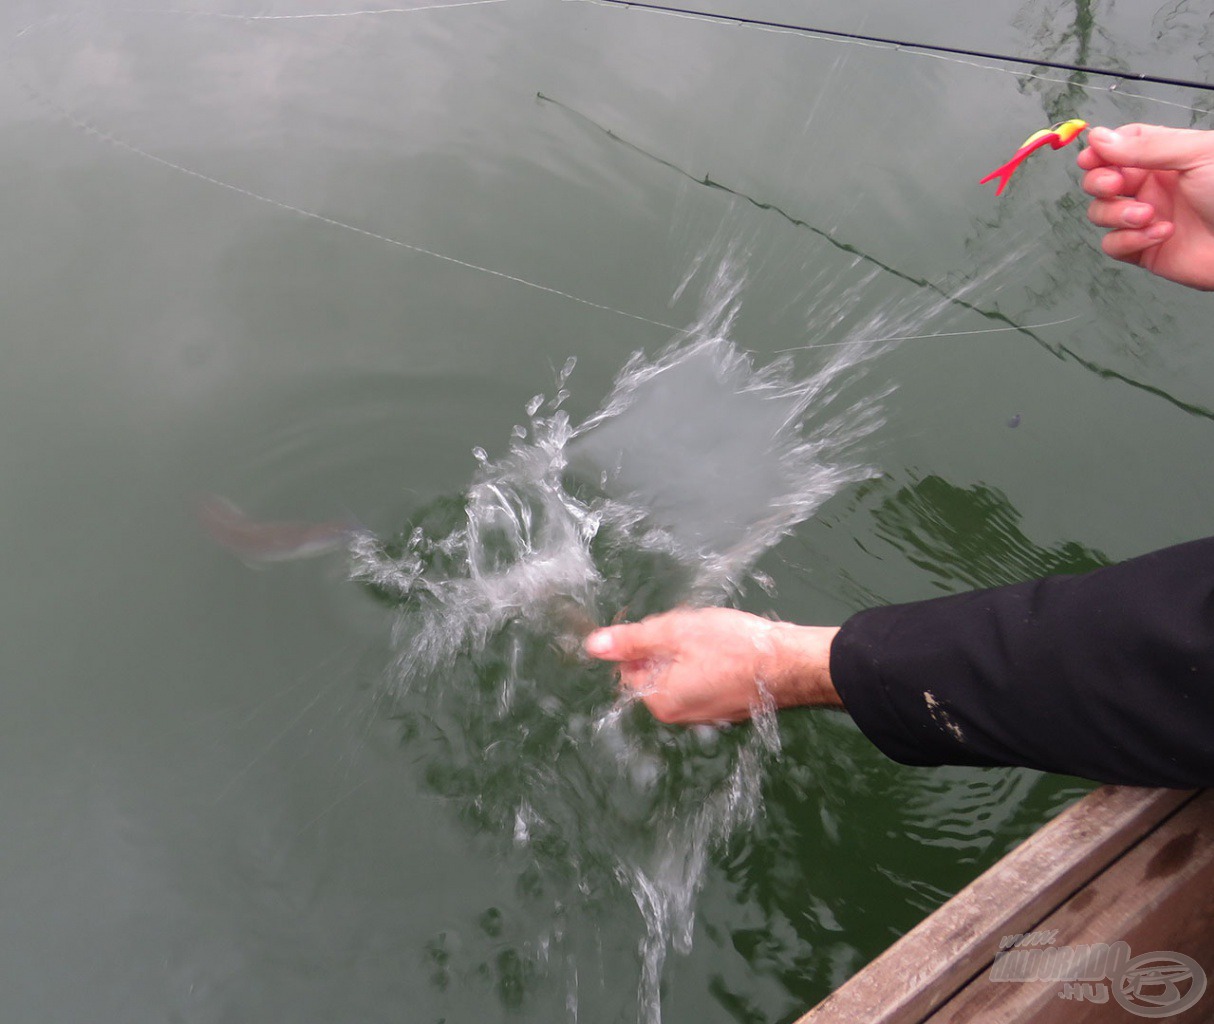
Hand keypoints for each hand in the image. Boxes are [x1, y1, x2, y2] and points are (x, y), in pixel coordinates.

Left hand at [583, 607, 840, 724]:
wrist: (790, 664)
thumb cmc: (734, 646)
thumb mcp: (674, 632)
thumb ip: (630, 640)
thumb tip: (593, 645)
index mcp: (659, 700)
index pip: (630, 665)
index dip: (646, 639)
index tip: (672, 627)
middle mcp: (678, 715)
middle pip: (656, 670)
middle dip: (670, 646)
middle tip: (695, 631)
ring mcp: (705, 714)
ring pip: (682, 672)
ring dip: (692, 652)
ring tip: (717, 639)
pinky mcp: (726, 708)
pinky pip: (706, 680)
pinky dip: (713, 663)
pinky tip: (731, 650)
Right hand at [1078, 124, 1213, 289]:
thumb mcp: (1196, 154)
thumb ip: (1145, 147)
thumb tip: (1100, 137)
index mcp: (1165, 158)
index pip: (1119, 147)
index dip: (1101, 151)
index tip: (1091, 157)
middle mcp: (1152, 187)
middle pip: (1101, 180)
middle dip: (1099, 182)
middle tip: (1115, 185)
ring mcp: (1145, 218)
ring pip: (1101, 213)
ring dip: (1117, 214)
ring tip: (1148, 215)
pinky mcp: (1144, 250)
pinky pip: (1114, 245)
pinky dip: (1130, 240)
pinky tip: (1162, 234)